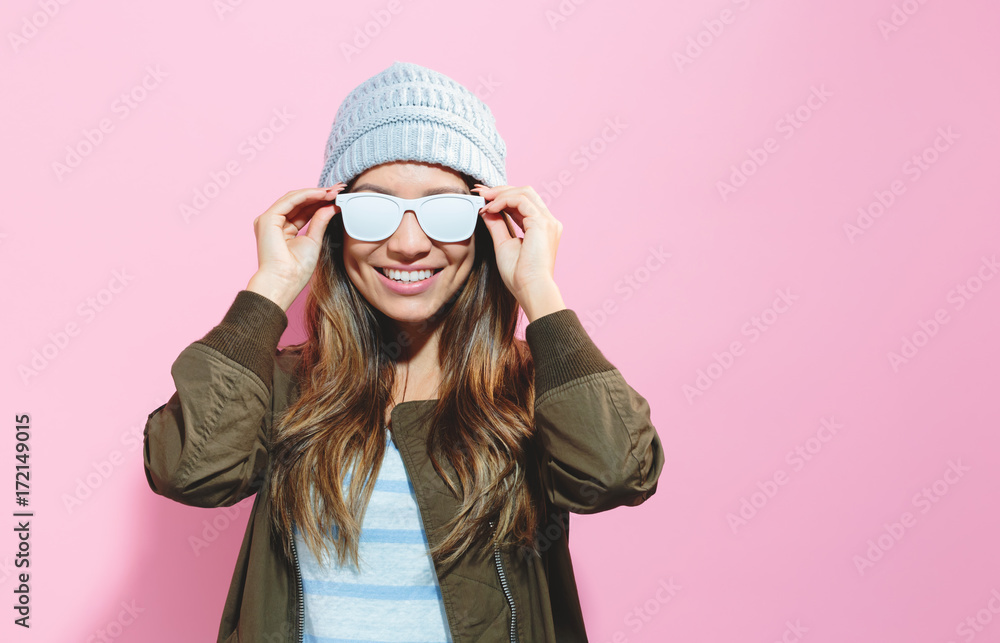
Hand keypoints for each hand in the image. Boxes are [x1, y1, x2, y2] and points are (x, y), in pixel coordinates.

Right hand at [246, 184, 346, 310]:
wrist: (285, 281)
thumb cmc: (297, 269)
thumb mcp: (314, 240)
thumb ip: (320, 221)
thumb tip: (331, 206)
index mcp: (283, 228)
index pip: (304, 209)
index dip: (320, 201)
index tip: (338, 196)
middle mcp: (274, 222)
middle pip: (299, 201)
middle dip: (320, 194)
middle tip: (339, 189)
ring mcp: (269, 219)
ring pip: (295, 198)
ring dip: (315, 192)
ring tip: (334, 191)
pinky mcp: (268, 218)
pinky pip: (290, 201)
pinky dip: (307, 195)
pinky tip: (323, 194)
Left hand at [472, 183, 565, 320]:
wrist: (530, 289)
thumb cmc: (519, 275)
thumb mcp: (503, 244)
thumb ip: (497, 225)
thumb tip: (486, 210)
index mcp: (542, 227)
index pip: (523, 203)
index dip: (502, 196)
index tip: (483, 197)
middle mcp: (548, 221)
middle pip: (525, 192)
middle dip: (501, 190)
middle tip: (480, 192)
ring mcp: (547, 221)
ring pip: (524, 192)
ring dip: (500, 193)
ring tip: (483, 200)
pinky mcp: (542, 223)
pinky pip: (521, 200)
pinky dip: (503, 201)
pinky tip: (490, 208)